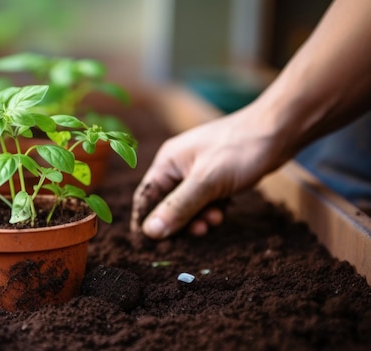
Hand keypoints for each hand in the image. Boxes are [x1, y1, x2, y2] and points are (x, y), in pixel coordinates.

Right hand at [131, 108, 285, 239]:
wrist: (278, 131)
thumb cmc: (239, 150)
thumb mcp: (207, 182)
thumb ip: (178, 207)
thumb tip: (150, 232)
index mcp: (167, 162)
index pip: (146, 198)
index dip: (147, 221)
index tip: (154, 245)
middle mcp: (178, 166)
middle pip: (167, 204)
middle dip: (181, 221)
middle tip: (199, 231)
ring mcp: (197, 171)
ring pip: (188, 205)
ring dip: (199, 217)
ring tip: (215, 219)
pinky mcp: (215, 176)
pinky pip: (205, 200)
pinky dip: (211, 209)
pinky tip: (223, 211)